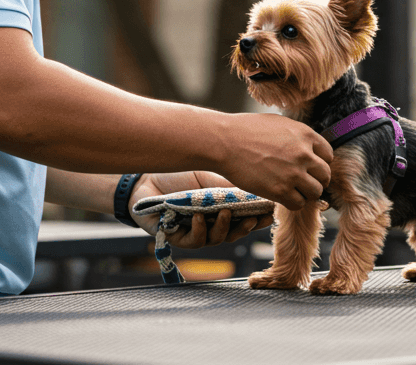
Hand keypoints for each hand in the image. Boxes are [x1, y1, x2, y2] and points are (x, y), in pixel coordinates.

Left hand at [130, 171, 273, 248]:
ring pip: (216, 239)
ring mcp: (195, 231)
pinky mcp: (177, 237)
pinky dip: (199, 231)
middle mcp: (211, 222)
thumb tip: (259, 190)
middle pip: (235, 232)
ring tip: (224, 213)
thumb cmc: (177, 174)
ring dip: (223, 228)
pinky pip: (193, 241)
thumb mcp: (209, 177)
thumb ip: (230, 188)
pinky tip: (199, 218)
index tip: (270, 213)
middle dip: (246, 228)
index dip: (258, 218)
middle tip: (253, 219)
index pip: (245, 216)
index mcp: (221, 207)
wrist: (145, 176)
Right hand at [214, 113, 331, 210]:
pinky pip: (298, 204)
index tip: (309, 168)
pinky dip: (292, 203)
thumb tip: (308, 147)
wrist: (224, 142)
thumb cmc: (246, 130)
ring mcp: (293, 173)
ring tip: (292, 191)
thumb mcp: (278, 124)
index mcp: (305, 135)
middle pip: (325, 176)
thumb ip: (297, 136)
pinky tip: (282, 197)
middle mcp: (304, 154)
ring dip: (306, 194)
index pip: (328, 155)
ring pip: (315, 193)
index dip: (319, 163)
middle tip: (303, 183)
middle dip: (316, 181)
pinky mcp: (280, 191)